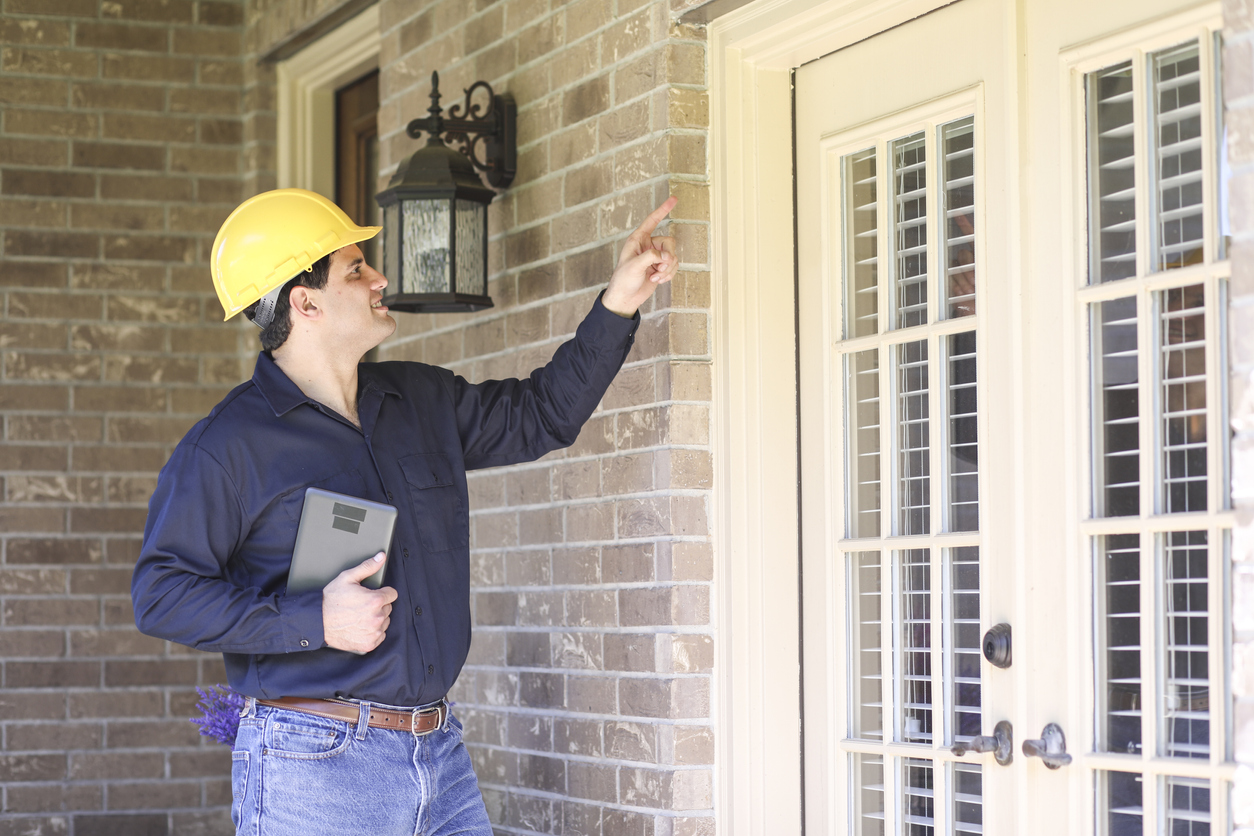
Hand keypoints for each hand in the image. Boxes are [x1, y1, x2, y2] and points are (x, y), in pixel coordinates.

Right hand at [322, 552, 396, 653]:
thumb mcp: (347, 578)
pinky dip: (372, 632)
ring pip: (385, 622)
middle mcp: (377, 617)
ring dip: (376, 618)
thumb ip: (367, 567)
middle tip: (362, 605)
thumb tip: (381, 557)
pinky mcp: (369, 644)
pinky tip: (360, 626)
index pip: (392, 594)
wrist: (317, 622)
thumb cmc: (330, 600)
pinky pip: (380, 635)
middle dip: (378, 605)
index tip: (373, 594)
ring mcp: (373, 632)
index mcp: (375, 600)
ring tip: (359, 616)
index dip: (382, 592)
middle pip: (388, 608)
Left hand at [601, 196, 678, 316]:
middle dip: (668, 256)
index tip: (674, 199)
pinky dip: (668, 275)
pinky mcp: (660, 268)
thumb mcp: (634, 265)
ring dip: (667, 269)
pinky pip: (673, 267)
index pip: (652, 220)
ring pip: (673, 256)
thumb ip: (651, 256)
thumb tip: (667, 256)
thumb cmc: (623, 280)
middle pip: (669, 242)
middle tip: (661, 267)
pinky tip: (657, 281)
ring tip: (655, 277)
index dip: (663, 209)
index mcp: (637, 239)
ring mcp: (655, 257)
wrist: (626, 298)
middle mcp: (647, 246)